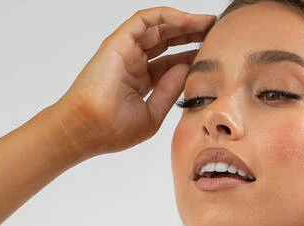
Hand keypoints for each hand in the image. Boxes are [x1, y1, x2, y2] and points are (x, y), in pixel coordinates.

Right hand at [52, 7, 215, 157]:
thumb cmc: (114, 130)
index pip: (172, 63)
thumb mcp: (153, 113)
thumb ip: (170, 90)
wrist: (87, 129)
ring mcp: (126, 50)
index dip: (193, 58)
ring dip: (185, 23)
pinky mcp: (119, 41)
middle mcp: (134, 62)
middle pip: (168, 42)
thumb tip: (189, 69)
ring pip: (159, 27)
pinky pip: (146, 20)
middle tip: (216, 32)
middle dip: (192, 35)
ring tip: (208, 23)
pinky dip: (168, 17)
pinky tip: (189, 20)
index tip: (215, 57)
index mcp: (141, 81)